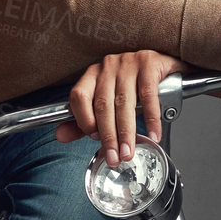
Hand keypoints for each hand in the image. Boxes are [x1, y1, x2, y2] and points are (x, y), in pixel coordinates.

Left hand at [55, 49, 182, 164]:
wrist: (160, 62)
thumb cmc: (131, 84)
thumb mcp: (106, 101)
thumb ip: (84, 120)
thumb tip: (60, 136)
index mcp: (92, 75)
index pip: (79, 96)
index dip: (84, 119)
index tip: (94, 138)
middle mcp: (108, 68)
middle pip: (103, 105)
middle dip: (108, 136)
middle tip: (113, 157)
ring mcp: (128, 64)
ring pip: (124, 103)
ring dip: (126, 132)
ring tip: (128, 152)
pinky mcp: (149, 64)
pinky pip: (149, 96)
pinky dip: (151, 119)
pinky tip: (153, 134)